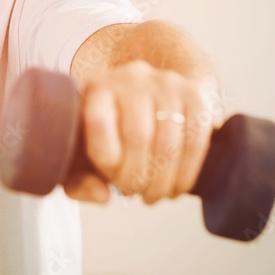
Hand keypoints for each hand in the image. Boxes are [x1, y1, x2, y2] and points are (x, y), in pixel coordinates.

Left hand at [63, 60, 220, 204]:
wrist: (145, 94)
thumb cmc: (107, 128)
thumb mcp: (82, 148)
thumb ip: (78, 178)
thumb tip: (101, 196)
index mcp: (96, 86)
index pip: (99, 124)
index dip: (106, 162)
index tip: (110, 181)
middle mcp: (131, 77)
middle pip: (138, 135)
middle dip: (137, 177)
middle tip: (133, 193)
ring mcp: (166, 84)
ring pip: (169, 142)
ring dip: (162, 181)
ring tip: (152, 196)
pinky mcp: (194, 96)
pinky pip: (195, 141)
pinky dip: (186, 173)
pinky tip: (175, 189)